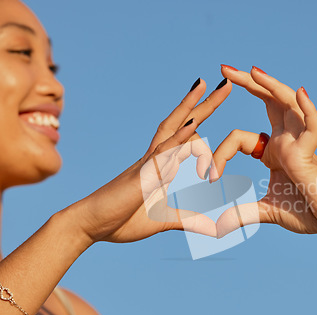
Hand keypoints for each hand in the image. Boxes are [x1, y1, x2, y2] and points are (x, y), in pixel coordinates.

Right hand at [65, 78, 231, 243]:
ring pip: (172, 128)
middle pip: (182, 122)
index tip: (217, 129)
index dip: (203, 126)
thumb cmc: (120, 221)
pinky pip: (163, 152)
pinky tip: (194, 123)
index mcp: (161, 166)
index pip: (186, 138)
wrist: (88, 226)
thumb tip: (212, 228)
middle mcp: (156, 158)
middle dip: (204, 103)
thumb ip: (187, 220)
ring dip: (191, 106)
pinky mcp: (142, 175)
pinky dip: (179, 137)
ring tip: (205, 84)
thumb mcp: (163, 220)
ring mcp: (149, 163)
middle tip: (225, 82)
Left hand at [213, 67, 316, 241]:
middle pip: (267, 102)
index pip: (240, 138)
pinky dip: (309, 110)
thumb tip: (220, 225)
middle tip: (224, 68)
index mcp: (273, 152)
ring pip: (288, 105)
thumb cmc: (307, 213)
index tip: (208, 176)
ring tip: (251, 71)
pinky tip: (300, 92)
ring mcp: (299, 144)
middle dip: (247, 84)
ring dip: (271, 86)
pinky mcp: (311, 153)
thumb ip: (243, 213)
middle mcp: (286, 141)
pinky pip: (313, 127)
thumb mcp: (267, 211)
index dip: (220, 154)